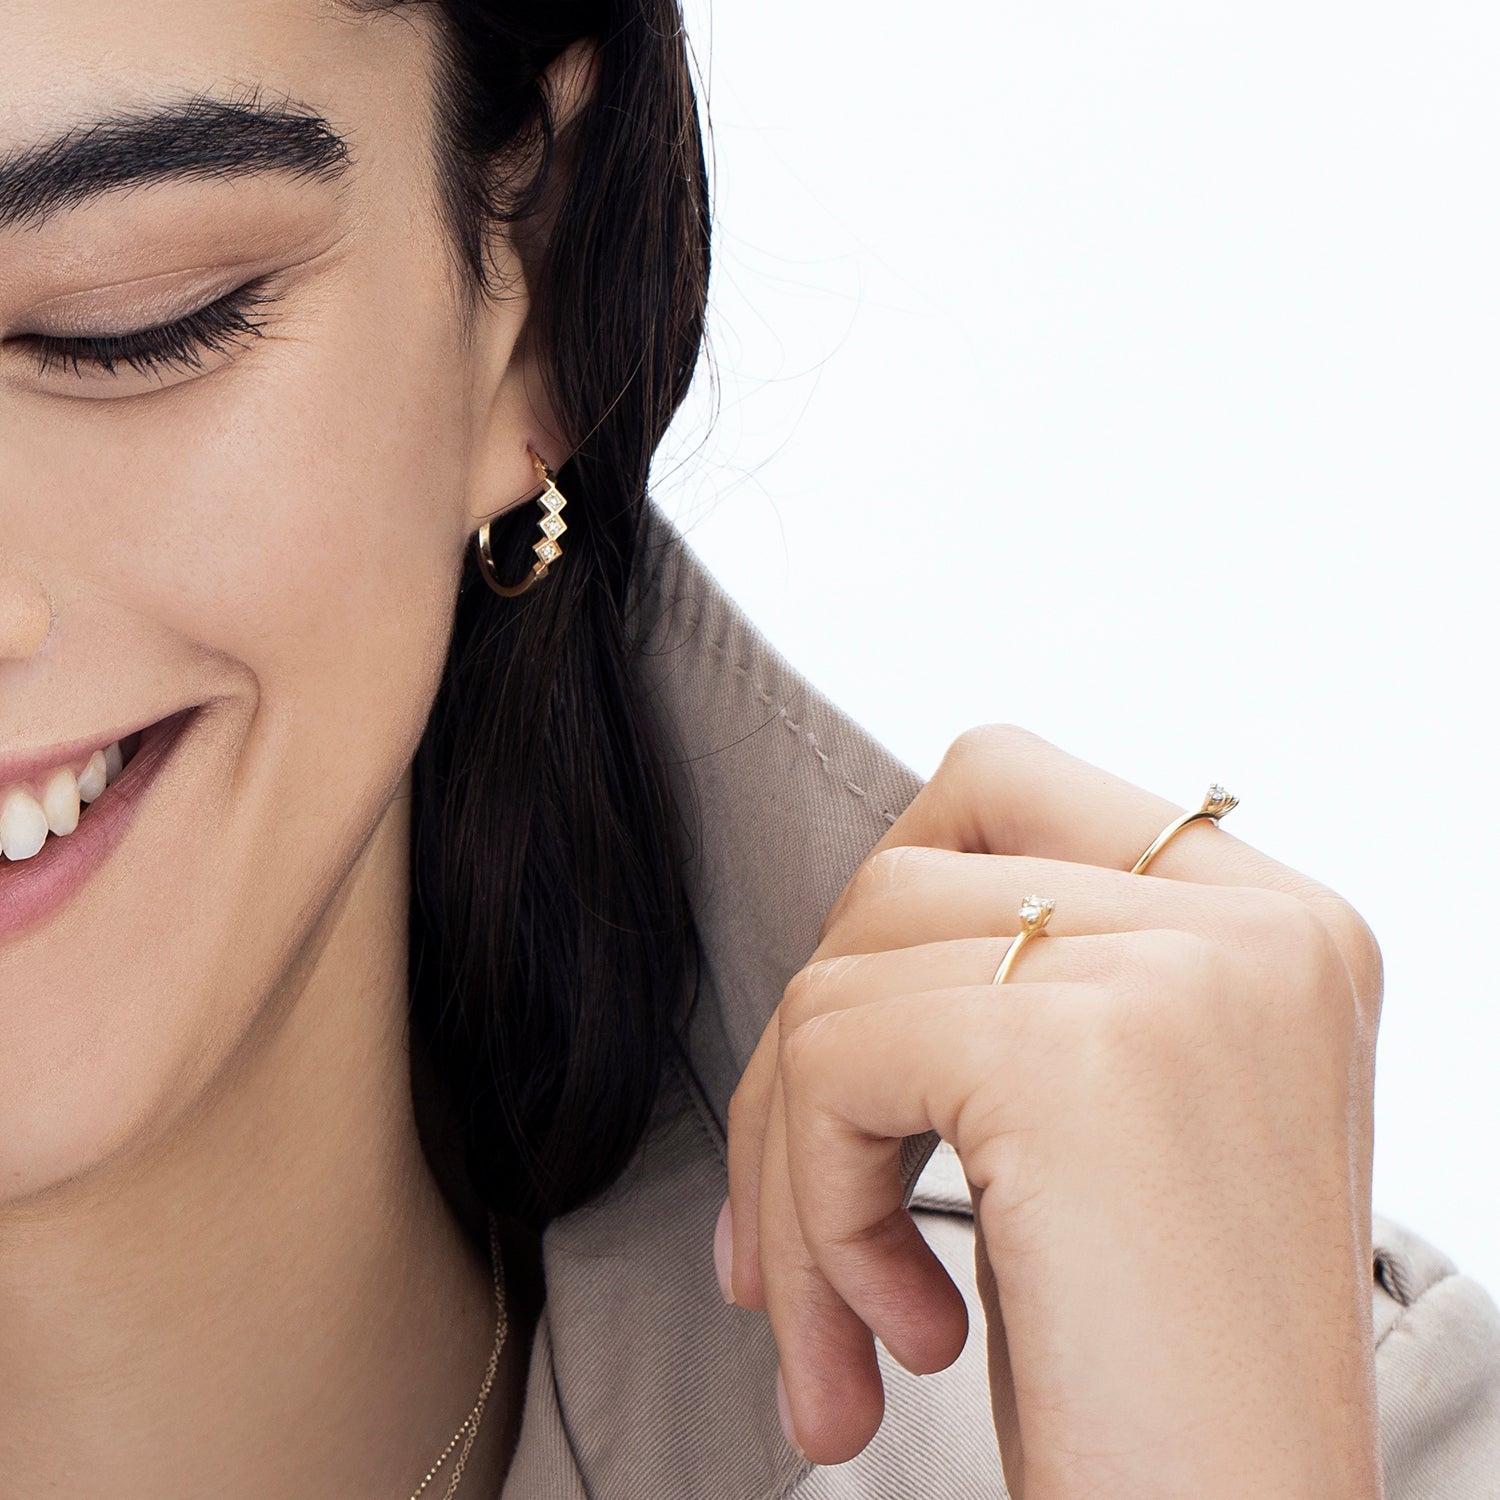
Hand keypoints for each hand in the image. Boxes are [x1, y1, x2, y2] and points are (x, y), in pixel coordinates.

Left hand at [717, 725, 1383, 1499]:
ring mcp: (1178, 973)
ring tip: (851, 1324)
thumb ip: (1014, 986)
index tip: (860, 1063)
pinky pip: (832, 1060)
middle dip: (809, 1052)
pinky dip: (811, 1205)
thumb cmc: (1158, 1372)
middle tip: (803, 1221)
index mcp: (1271, 924)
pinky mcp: (1078, 1055)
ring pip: (844, 973)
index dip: (889, 906)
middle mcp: (1251, 922)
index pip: (1001, 786)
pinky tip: (897, 1333)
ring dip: (795, 1164)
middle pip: (901, 877)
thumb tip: (825, 964)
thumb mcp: (1112, 1126)